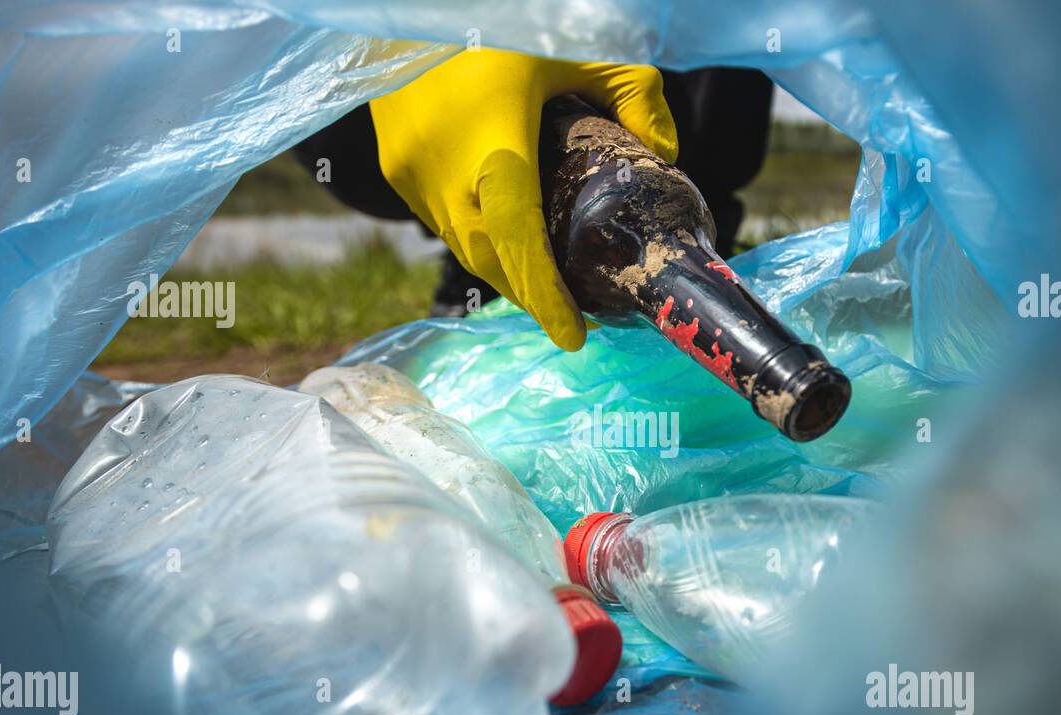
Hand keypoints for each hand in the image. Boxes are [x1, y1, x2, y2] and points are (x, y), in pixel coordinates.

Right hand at [369, 48, 677, 349]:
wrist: (403, 8)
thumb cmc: (499, 20)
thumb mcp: (574, 44)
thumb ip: (630, 92)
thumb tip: (664, 154)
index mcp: (491, 138)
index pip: (516, 235)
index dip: (543, 294)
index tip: (573, 337)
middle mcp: (442, 168)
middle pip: (491, 259)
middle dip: (532, 294)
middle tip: (577, 316)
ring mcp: (411, 175)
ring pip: (464, 248)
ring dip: (505, 271)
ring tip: (547, 283)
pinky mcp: (396, 172)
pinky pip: (443, 224)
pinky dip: (478, 239)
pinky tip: (509, 236)